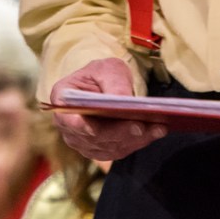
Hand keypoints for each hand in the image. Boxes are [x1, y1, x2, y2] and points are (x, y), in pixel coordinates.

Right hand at [50, 58, 167, 160]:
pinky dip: (140, 141)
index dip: (80, 126)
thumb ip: (112, 82)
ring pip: (110, 146)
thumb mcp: (106, 68)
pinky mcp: (102, 149)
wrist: (105, 86)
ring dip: (135, 139)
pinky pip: (121, 149)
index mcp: (62, 101)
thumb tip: (122, 100)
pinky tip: (157, 131)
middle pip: (94, 136)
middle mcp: (70, 127)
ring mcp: (85, 142)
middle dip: (119, 132)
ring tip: (158, 127)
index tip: (94, 128)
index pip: (68, 119)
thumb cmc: (101, 75)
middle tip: (140, 126)